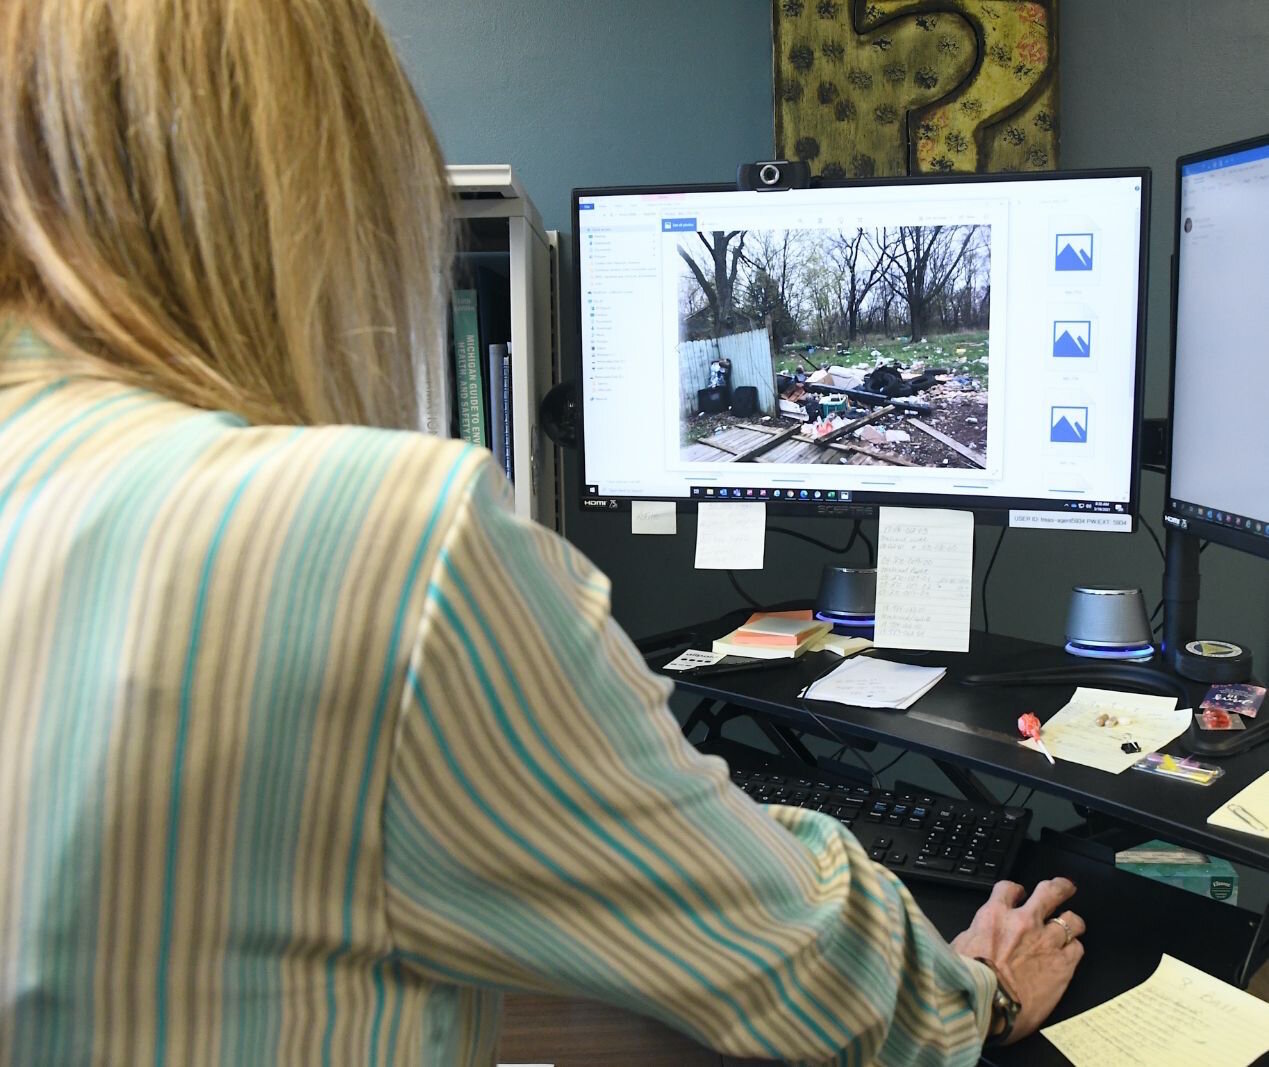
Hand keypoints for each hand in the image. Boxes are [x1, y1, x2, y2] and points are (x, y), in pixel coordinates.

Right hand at [950, 877, 1084, 1043]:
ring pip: (1072, 920)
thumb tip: (979, 936)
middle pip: (1049, 892)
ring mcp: (1046, 942)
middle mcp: (1023, 923)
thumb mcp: (960, 947)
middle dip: (1059, 888)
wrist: (988, 1006)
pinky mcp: (1063, 966)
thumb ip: (976, 936)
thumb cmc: (969, 981)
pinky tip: (1070, 955)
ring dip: (1072, 922)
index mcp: (994, 917)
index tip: (1018, 893)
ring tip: (1073, 925)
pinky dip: (1075, 949)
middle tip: (1064, 888)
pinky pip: (1078, 948)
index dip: (1014, 890)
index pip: (1007, 888)